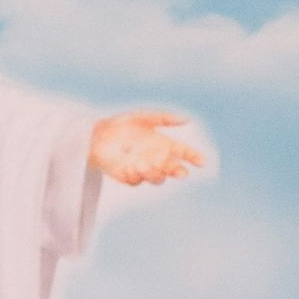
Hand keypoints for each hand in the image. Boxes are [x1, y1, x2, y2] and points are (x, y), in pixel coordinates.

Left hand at [89, 110, 203, 186]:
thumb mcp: (144, 117)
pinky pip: (136, 181)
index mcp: (164, 144)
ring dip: (153, 174)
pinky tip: (129, 166)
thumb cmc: (122, 123)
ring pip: (156, 179)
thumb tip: (187, 119)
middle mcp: (157, 159)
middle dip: (178, 172)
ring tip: (142, 164)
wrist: (97, 133)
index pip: (184, 153)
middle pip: (173, 170)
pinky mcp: (128, 176)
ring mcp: (144, 169)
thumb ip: (164, 119)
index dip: (193, 157)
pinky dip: (134, 175)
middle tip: (181, 173)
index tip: (201, 162)